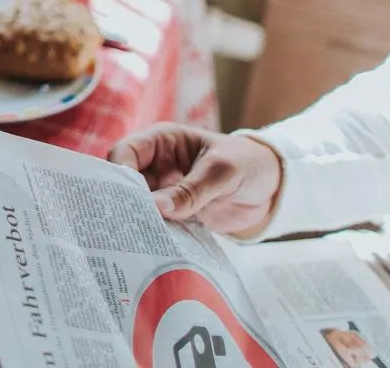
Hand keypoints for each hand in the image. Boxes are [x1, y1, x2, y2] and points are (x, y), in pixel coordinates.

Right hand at [108, 123, 282, 234]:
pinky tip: (148, 248)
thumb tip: (156, 207)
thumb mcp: (222, 171)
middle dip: (121, 200)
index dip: (118, 171)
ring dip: (135, 220)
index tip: (120, 197)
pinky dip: (152, 233)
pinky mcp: (174, 214)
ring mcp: (163, 191)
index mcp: (162, 141)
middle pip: (124, 181)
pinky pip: (155, 223)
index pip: (126, 152)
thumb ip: (191, 189)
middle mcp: (156, 165)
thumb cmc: (247, 163)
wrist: (271, 187)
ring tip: (130, 241)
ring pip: (136, 205)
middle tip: (119, 224)